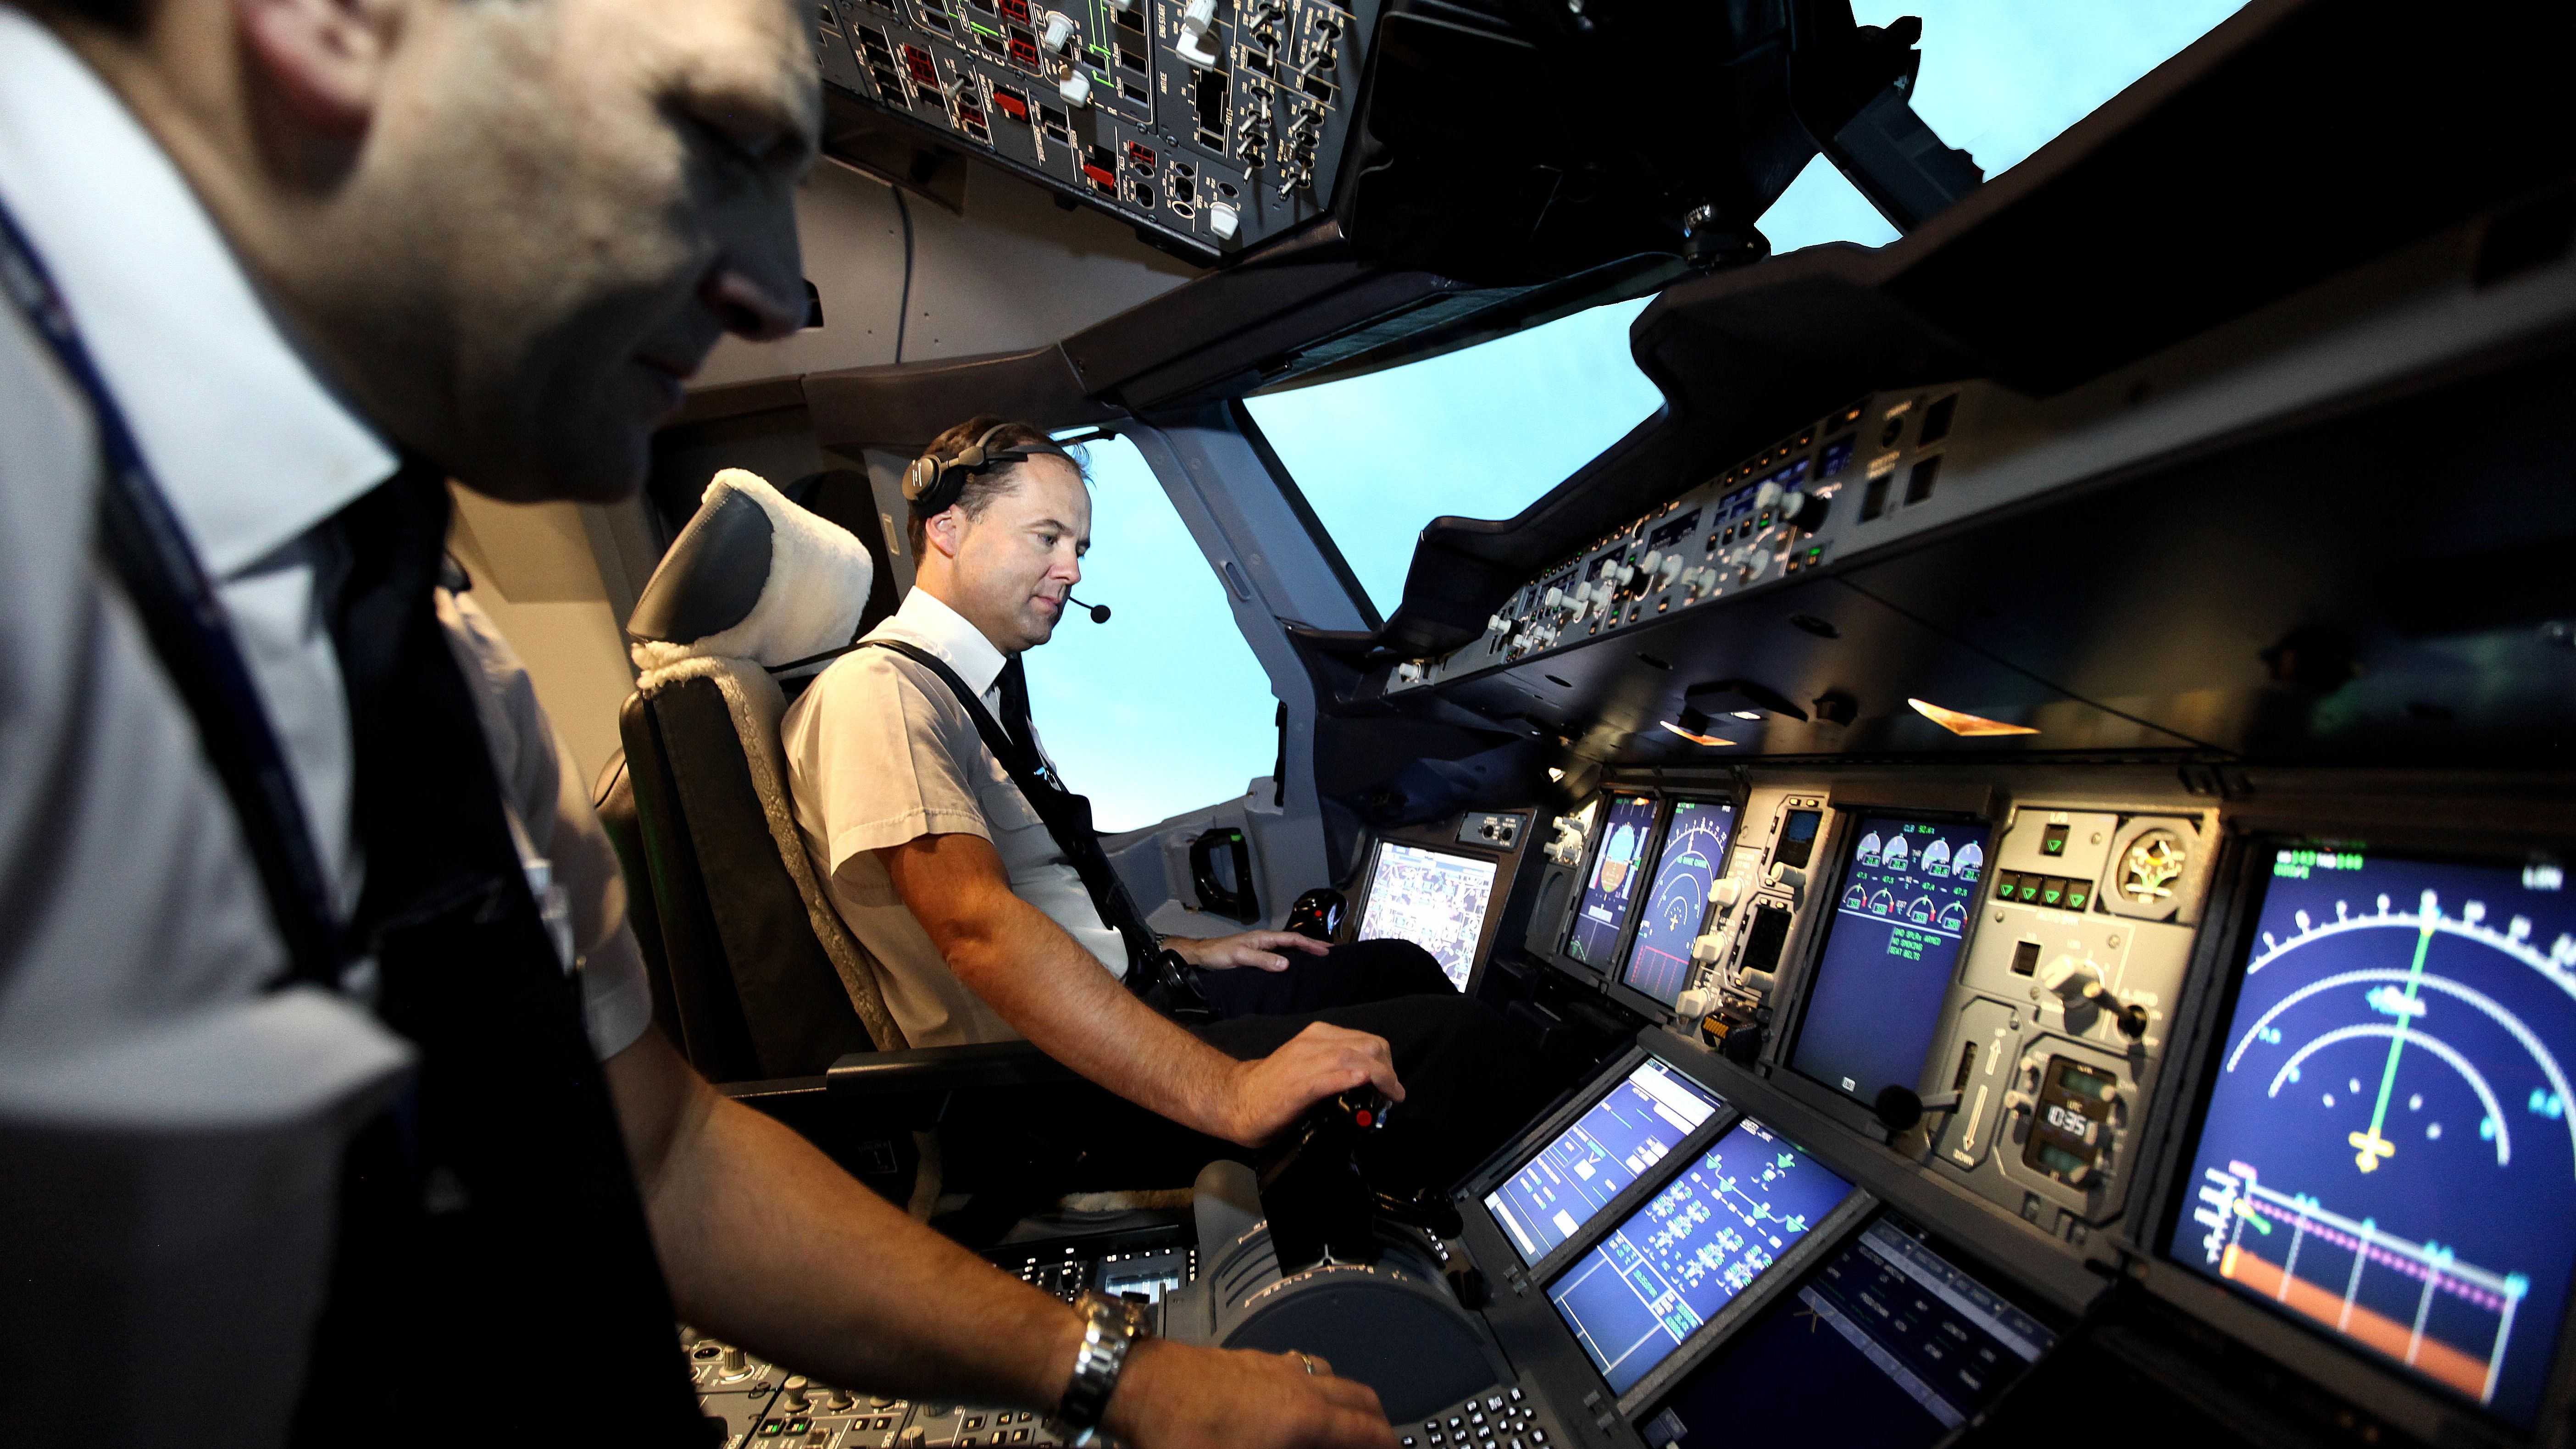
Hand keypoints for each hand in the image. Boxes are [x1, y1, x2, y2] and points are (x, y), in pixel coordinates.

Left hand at [1105, 1338, 1398, 1448]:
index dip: (1387, 1446)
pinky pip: (1297, 1368)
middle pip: (1357, 1397)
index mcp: (1301, 1416)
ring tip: (1342, 1425)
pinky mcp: (1246, 1361)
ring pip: (1328, 1377)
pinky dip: (1313, 1386)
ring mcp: (1270, 1366)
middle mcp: (1293, 1384)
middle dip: (1375, 1423)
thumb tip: (1307, 1448)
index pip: (1366, 1431)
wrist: (1137, 1385)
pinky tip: (1294, 1403)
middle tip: (1379, 1442)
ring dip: (1345, 1401)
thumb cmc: (1178, 1434)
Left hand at [1167, 931, 1333, 972]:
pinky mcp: (1257, 956)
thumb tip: (1286, 964)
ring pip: (1287, 948)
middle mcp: (1265, 941)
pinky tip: (1295, 965)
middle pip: (1293, 941)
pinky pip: (1279, 955)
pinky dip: (1291, 958)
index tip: (1325, 950)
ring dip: (1303, 951)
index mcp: (1264, 938)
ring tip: (1317, 956)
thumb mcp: (1241, 957)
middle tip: (1329, 951)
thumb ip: (1263, 960)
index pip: (1292, 939)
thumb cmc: (1219, 954)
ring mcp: (1261, 948)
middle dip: (1311, 945)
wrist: (1203, 956)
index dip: (1310, 944)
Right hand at [1219, 1022, 1403, 1146]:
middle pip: (1367, 1047)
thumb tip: (1369, 1082)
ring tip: (1389, 1097)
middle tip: (1392, 1093)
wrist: (1237, 1100)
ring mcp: (1303, 1063)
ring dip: (1379, 1076)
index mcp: (1318, 1036)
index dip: (1386, 1062)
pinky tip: (1361, 1083)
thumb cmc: (1275, 1088)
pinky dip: (1348, 1078)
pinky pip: (1328, 1077)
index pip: (1367, 1040)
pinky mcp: (1296, 1086)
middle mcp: (1313, 1044)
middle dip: (1388, 1070)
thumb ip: (1335, 1066)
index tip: (1391, 1083)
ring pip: (1353, 1058)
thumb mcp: (1309, 1066)